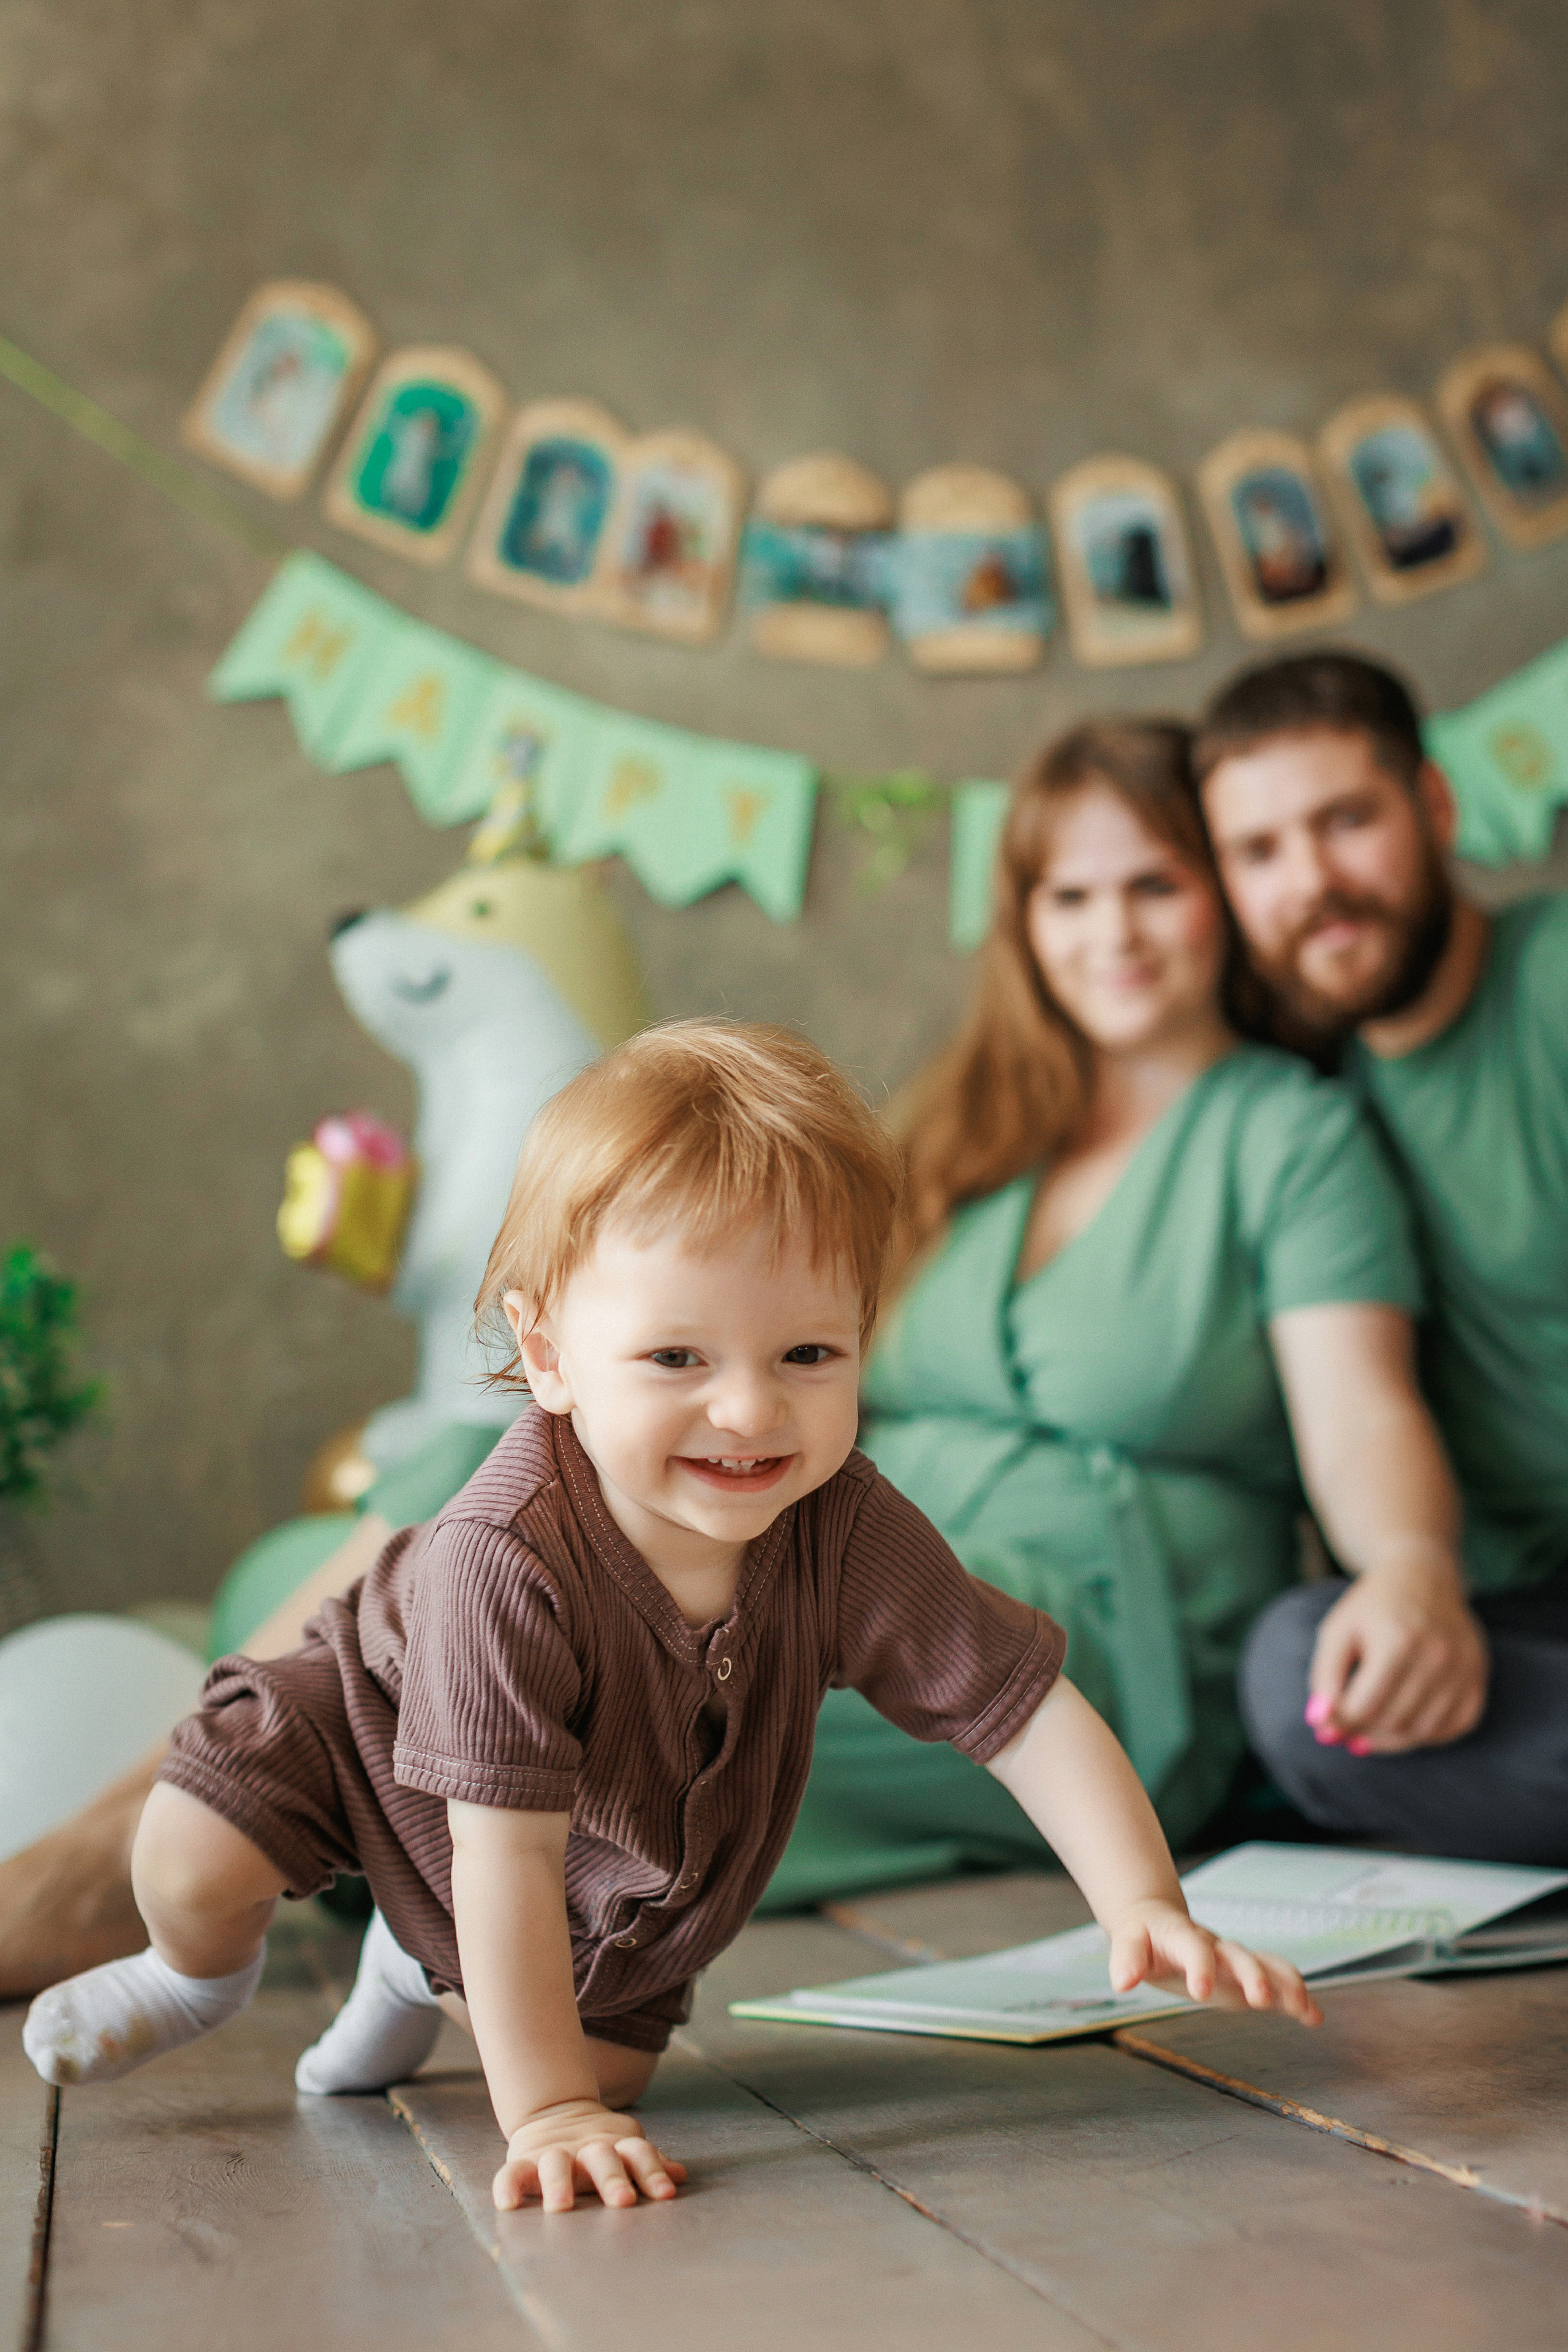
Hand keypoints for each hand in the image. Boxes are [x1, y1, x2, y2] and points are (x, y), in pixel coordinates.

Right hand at [492, 2097, 686, 2212]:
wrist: (555, 2112)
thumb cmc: (601, 2146)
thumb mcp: (626, 2147)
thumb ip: (649, 2162)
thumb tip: (681, 2175)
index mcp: (615, 2144)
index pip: (638, 2153)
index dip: (653, 2171)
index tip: (666, 2195)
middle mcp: (586, 2148)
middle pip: (601, 2157)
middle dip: (613, 2178)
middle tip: (624, 2201)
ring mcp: (554, 2153)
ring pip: (556, 2163)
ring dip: (559, 2183)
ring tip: (561, 2207)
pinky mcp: (524, 2161)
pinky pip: (512, 2173)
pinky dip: (508, 2186)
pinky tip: (507, 2204)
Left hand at [1109, 1898, 1321, 2024]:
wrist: (1159, 1921)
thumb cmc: (1143, 1935)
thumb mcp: (1128, 1941)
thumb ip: (1127, 1959)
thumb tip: (1121, 1982)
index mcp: (1184, 1935)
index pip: (1194, 1947)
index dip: (1199, 1966)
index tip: (1199, 1992)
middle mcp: (1216, 1946)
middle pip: (1238, 1956)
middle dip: (1251, 1974)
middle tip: (1259, 1997)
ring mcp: (1235, 1960)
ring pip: (1266, 1965)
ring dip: (1284, 1984)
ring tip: (1303, 2008)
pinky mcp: (1247, 1977)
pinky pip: (1277, 1982)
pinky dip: (1296, 1997)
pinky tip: (1314, 2018)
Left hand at [1307, 1559, 1487, 1754]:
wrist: (1424, 1575)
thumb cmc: (1373, 1606)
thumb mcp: (1337, 1630)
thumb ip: (1324, 1677)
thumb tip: (1322, 1725)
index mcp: (1398, 1640)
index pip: (1365, 1707)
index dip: (1340, 1723)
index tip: (1324, 1724)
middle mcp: (1438, 1656)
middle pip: (1393, 1722)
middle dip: (1362, 1733)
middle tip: (1345, 1730)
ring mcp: (1463, 1668)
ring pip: (1423, 1732)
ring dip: (1390, 1740)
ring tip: (1369, 1728)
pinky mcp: (1478, 1676)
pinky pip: (1454, 1727)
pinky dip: (1426, 1734)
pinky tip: (1404, 1722)